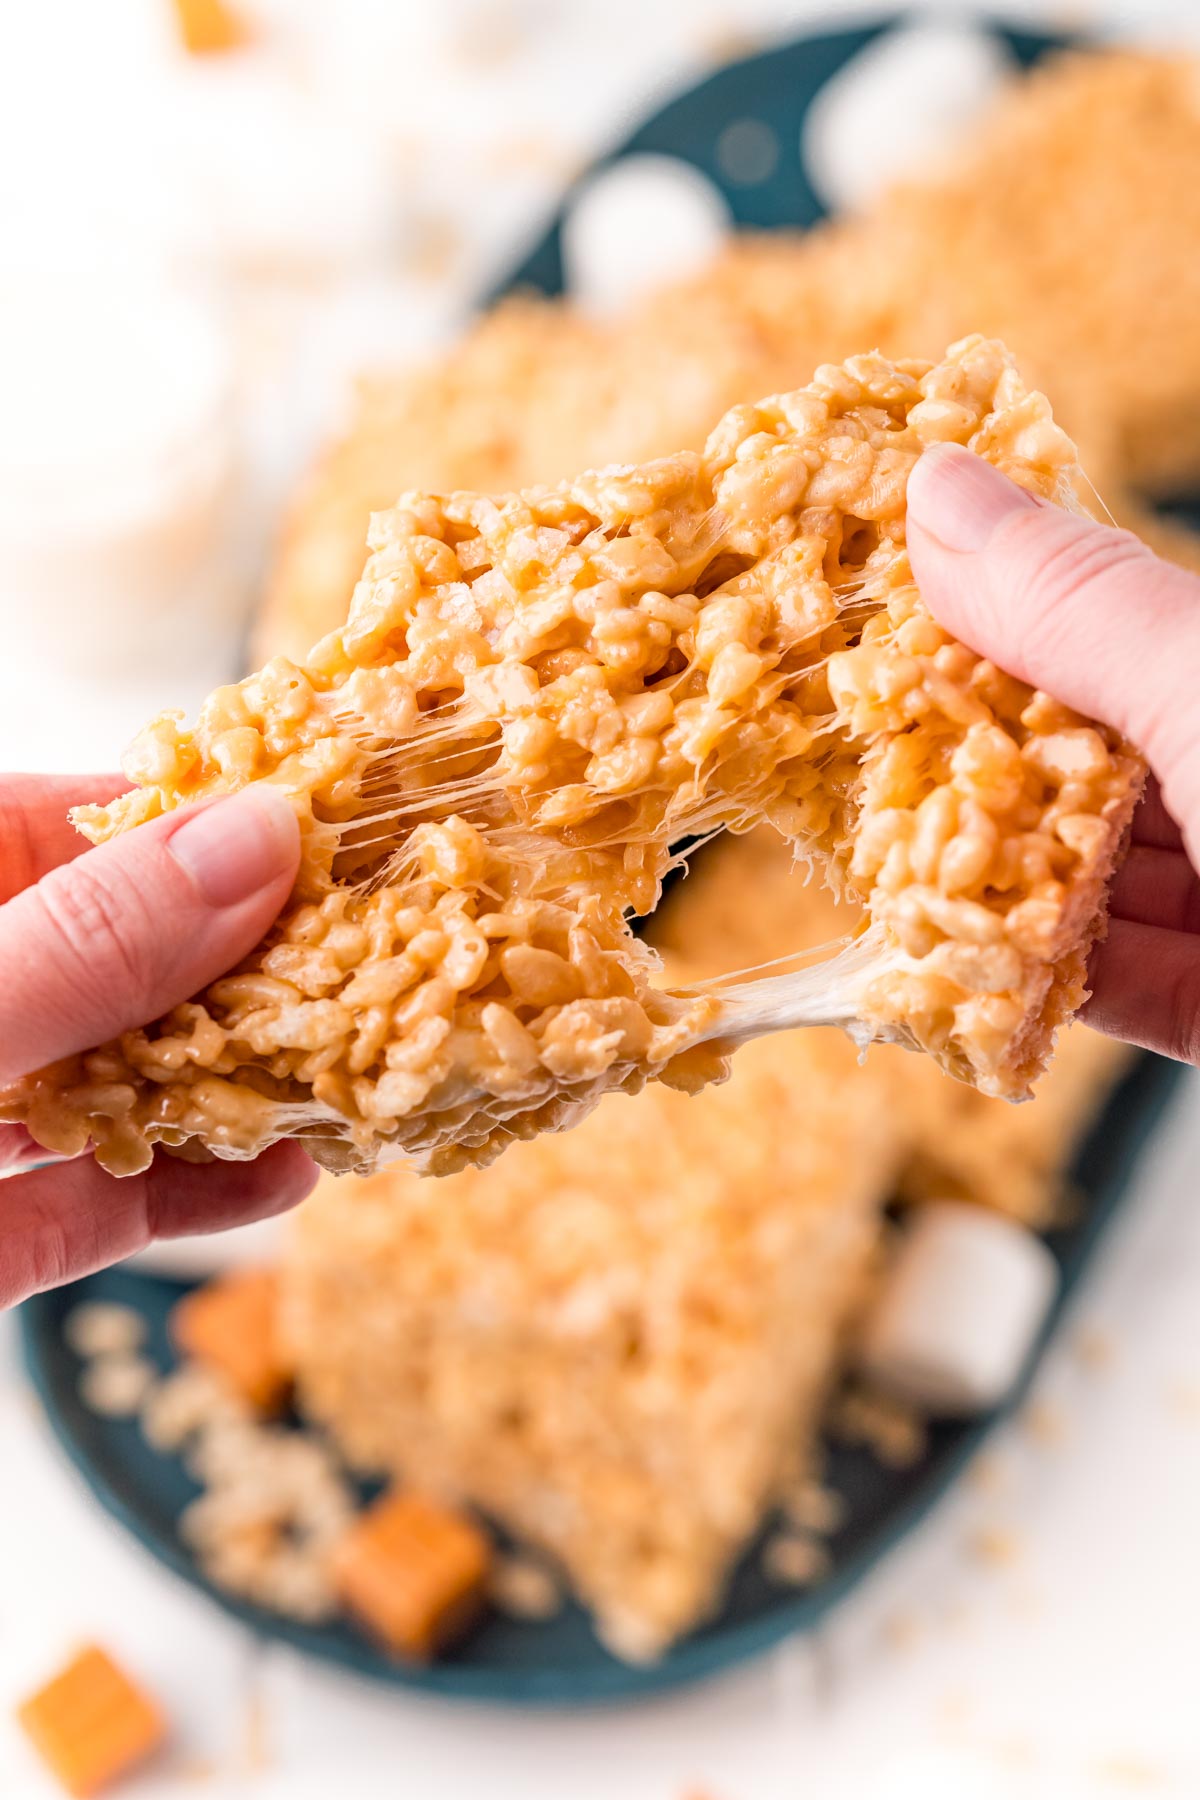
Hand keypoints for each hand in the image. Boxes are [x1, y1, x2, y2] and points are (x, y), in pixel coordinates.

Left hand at [0, 778, 316, 1306]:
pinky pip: (102, 1199)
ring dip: (238, 1076)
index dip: (197, 816)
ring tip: (357, 1063)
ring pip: (123, 1076)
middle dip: (248, 959)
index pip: (64, 823)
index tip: (328, 822)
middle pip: (121, 954)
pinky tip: (279, 1177)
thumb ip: (82, 946)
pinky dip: (191, 1192)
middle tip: (379, 953)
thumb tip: (252, 842)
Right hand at [908, 444, 1199, 1065]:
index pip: (1113, 614)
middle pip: (1095, 746)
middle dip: (974, 752)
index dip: (997, 598)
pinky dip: (1031, 983)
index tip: (874, 595)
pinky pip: (1116, 987)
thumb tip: (939, 486)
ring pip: (1093, 874)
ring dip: (986, 879)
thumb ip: (1085, 611)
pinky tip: (956, 966)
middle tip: (846, 742)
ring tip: (877, 859)